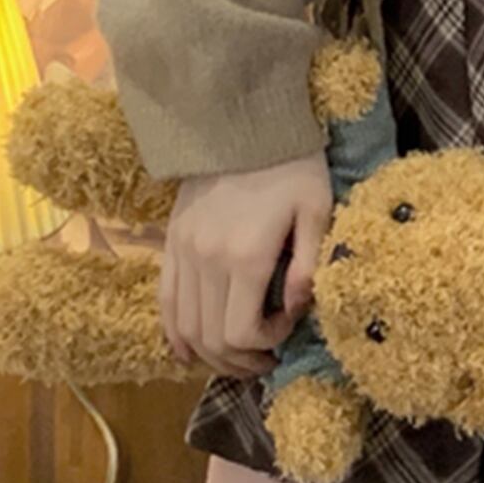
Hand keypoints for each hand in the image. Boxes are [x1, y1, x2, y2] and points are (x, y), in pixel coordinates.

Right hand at [161, 149, 334, 379]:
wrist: (243, 122)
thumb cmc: (291, 164)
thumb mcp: (317, 210)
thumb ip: (308, 265)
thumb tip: (297, 309)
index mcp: (246, 256)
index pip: (241, 331)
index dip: (266, 343)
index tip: (289, 325)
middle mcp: (206, 260)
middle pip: (211, 338)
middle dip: (241, 360)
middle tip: (267, 359)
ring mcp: (183, 252)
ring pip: (185, 327)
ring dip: (211, 353)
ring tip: (238, 356)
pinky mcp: (171, 242)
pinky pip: (166, 301)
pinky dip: (176, 332)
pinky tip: (190, 350)